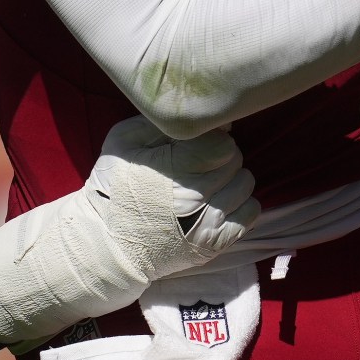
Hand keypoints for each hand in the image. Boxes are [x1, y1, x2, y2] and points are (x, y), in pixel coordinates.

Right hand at [86, 117, 258, 283]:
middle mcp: (194, 197)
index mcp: (173, 169)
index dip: (214, 139)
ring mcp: (207, 223)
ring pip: (245, 184)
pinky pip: (250, 213)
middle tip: (201, 163)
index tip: (200, 143)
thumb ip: (161, 123)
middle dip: (221, 157)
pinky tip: (219, 202)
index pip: (222, 144)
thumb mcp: (123, 142)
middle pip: (235, 161)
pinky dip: (240, 204)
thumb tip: (202, 115)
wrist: (108, 244)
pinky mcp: (215, 244)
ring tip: (210, 183)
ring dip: (231, 179)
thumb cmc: (114, 188)